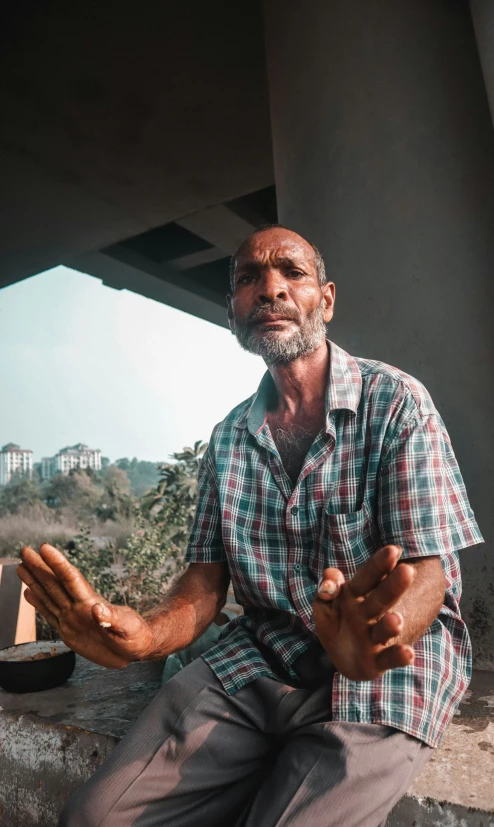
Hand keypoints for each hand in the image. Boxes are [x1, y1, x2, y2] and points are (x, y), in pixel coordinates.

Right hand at [17, 544, 155, 667]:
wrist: (135, 649)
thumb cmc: (136, 636)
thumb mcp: (127, 628)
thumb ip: (112, 619)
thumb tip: (96, 609)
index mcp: (91, 603)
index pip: (70, 579)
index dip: (57, 563)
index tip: (44, 548)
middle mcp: (78, 607)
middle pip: (55, 583)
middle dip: (40, 567)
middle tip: (25, 550)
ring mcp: (72, 618)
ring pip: (49, 596)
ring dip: (35, 581)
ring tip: (21, 566)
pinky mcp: (69, 631)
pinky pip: (50, 614)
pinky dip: (38, 603)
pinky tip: (29, 593)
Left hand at [312, 545, 414, 680]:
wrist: (346, 657)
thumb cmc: (338, 621)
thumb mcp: (325, 603)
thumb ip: (327, 588)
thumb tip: (330, 580)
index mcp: (355, 595)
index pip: (367, 576)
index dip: (378, 564)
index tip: (393, 550)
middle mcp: (369, 614)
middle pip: (381, 598)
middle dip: (393, 585)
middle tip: (407, 571)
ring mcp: (374, 637)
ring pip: (383, 629)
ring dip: (389, 625)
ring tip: (396, 620)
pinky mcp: (378, 661)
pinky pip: (389, 658)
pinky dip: (398, 656)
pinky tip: (408, 653)